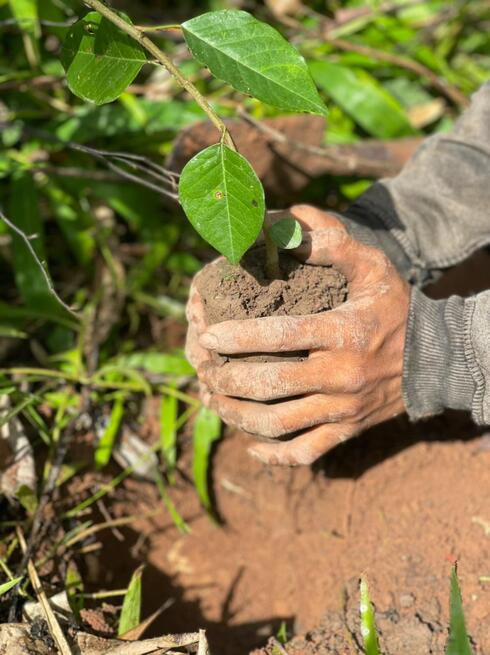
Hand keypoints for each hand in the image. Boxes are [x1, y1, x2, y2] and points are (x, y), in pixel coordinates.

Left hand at [193, 206, 409, 465]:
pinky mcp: (346, 432)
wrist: (433, 359)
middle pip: (270, 385)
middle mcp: (341, 376)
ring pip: (278, 424)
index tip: (207, 336)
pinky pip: (304, 453)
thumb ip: (333, 242)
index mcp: (344, 333)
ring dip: (236, 415)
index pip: (281, 336)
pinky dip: (273, 454)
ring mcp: (343, 410)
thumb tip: (285, 222)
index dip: (238, 337)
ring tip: (212, 399)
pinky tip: (251, 445)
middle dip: (227, 379)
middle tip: (203, 369)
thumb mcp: (372, 267)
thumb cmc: (394, 308)